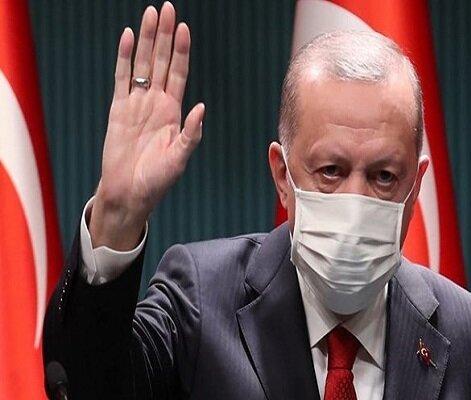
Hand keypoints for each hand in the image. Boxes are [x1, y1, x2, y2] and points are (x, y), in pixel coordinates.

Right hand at [90, 2, 203, 249]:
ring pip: (143, 64)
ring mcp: (137, 103)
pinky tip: (129, 38)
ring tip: (149, 14)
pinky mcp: (118, 109)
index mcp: (174, 113)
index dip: (181, 51)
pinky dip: (125, 58)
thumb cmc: (157, 181)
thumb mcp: (179, 159)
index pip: (179, 74)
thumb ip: (191, 134)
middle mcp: (157, 103)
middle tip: (166, 8)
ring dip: (147, 40)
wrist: (128, 193)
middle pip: (162, 61)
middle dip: (165, 35)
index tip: (183, 28)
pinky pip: (122, 78)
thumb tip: (201, 107)